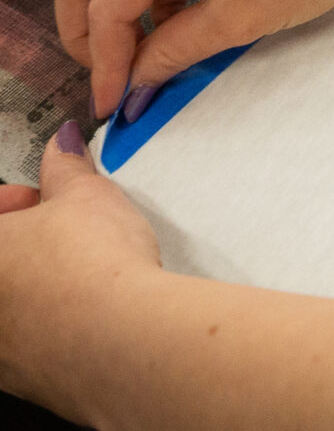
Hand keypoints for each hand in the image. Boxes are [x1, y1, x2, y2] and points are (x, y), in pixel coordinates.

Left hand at [0, 121, 160, 420]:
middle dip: (26, 245)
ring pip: (15, 306)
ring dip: (42, 286)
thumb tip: (63, 145)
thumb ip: (66, 167)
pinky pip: (36, 344)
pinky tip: (98, 312)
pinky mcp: (27, 382)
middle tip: (66, 232)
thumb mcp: (86, 194)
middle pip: (3, 264)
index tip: (37, 199)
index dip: (13, 204)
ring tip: (88, 275)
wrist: (127, 338)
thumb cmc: (94, 266)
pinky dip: (62, 325)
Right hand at [53, 0, 333, 120]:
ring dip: (120, 4)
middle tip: (108, 72)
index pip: (106, 5)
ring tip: (151, 51)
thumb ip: (177, 49)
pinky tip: (178, 17)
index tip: (111, 101)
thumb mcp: (241, 18)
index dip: (103, 61)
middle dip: (86, 27)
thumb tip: (139, 77)